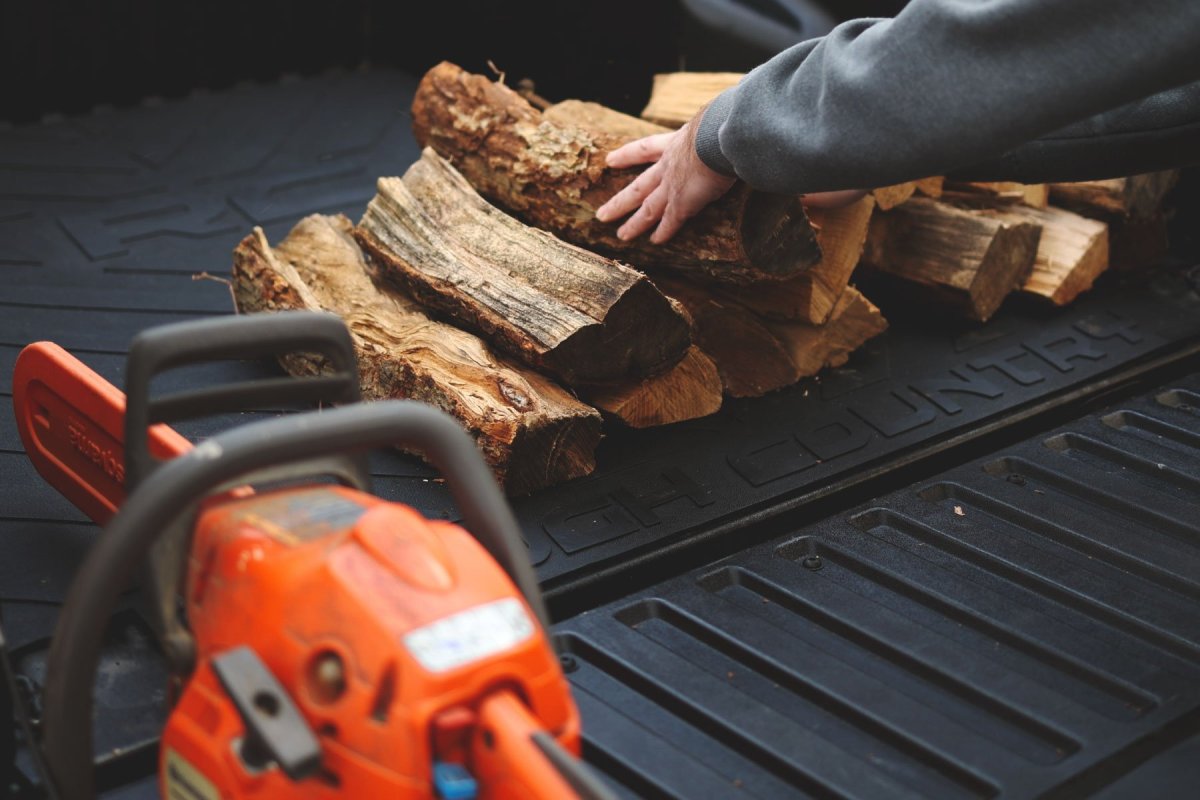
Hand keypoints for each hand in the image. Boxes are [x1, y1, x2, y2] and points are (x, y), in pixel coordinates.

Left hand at [595, 113, 735, 243]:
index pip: (645, 148)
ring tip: (621, 236)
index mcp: (675, 142)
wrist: (717, 134)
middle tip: (602, 214)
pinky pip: (671, 221)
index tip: (610, 160)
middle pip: (638, 187)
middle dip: (620, 202)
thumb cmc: (720, 121)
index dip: (627, 155)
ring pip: (648, 209)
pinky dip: (663, 232)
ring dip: (634, 224)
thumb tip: (721, 121)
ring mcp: (673, 187)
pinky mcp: (684, 203)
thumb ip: (710, 124)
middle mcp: (668, 167)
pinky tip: (655, 242)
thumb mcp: (710, 118)